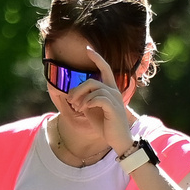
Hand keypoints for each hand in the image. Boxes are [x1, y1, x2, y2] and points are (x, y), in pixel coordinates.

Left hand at [53, 43, 139, 159]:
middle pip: (91, 81)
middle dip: (77, 90)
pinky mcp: (113, 107)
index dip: (97, 58)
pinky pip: (98, 98)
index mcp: (110, 89)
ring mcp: (115, 98)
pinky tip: (84, 109)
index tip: (88, 49)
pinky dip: (88, 102)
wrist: (118, 140)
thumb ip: (85, 99)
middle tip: (71, 101)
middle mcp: (114, 91)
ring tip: (77, 108)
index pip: (105, 69)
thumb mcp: (91, 110)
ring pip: (93, 89)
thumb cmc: (105, 125)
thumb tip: (74, 94)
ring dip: (81, 98)